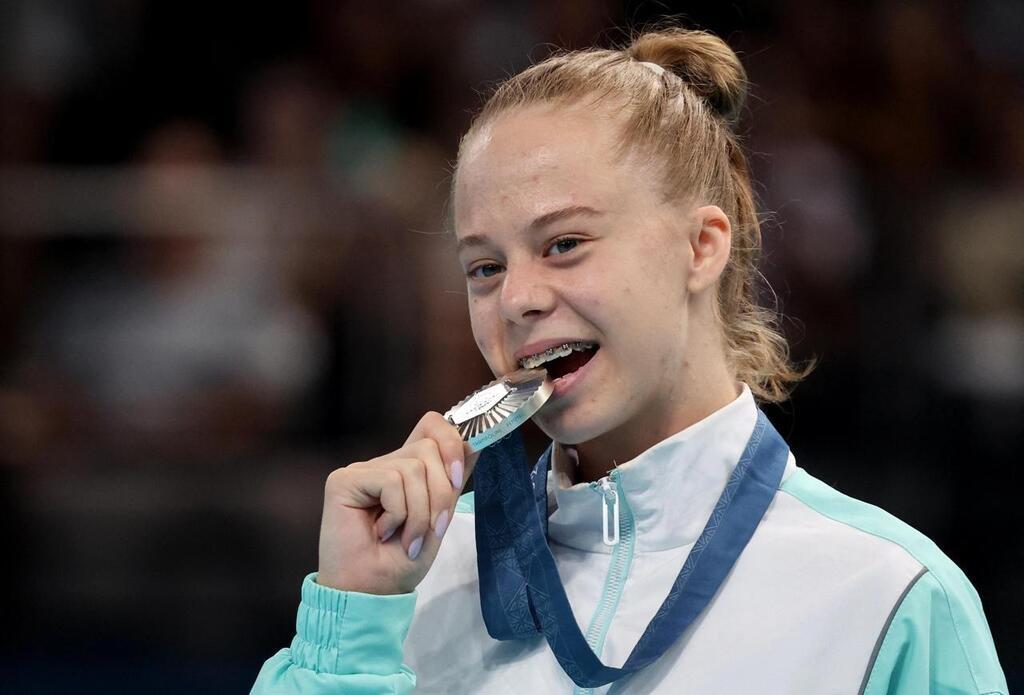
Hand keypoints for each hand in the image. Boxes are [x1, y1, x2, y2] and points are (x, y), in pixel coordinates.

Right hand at [316, 412, 477, 594]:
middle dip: (441, 492)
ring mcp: (363, 470)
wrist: (370, 593)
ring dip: (420, 513)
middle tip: (432, 528)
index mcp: (407, 469)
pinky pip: (392, 480)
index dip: (452, 441)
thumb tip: (475, 441)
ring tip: (407, 539)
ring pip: (414, 467)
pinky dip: (398, 513)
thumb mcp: (438, 519)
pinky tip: (382, 532)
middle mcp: (385, 464)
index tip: (459, 476)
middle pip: (429, 446)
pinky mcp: (344, 480)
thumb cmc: (400, 562)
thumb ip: (451, 481)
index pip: (432, 426)